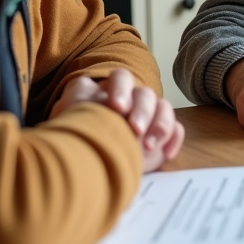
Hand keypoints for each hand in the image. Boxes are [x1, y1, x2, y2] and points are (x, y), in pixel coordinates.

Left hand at [52, 69, 185, 172]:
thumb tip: (82, 94)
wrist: (83, 165)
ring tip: (149, 147)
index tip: (116, 107)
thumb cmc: (75, 137)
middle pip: (145, 94)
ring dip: (160, 125)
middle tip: (135, 130)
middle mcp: (133, 99)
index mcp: (110, 90)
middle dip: (142, 111)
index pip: (121, 78)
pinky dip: (173, 139)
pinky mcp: (160, 137)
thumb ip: (74, 103)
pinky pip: (176, 130)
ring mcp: (149, 117)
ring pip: (164, 108)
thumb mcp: (67, 118)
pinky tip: (165, 154)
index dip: (121, 90)